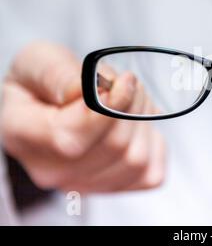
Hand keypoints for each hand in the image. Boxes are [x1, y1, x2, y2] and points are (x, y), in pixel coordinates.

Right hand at [0, 42, 164, 192]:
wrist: (47, 103)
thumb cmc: (42, 80)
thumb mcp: (39, 60)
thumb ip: (61, 74)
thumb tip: (93, 91)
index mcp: (23, 135)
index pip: (73, 137)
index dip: (109, 106)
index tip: (121, 79)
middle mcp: (51, 170)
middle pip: (114, 147)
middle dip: (132, 104)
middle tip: (126, 81)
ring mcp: (83, 183)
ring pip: (136, 160)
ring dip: (144, 119)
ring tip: (131, 97)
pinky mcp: (112, 185)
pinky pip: (150, 173)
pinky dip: (153, 142)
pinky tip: (137, 123)